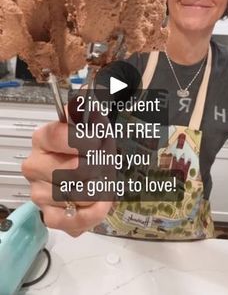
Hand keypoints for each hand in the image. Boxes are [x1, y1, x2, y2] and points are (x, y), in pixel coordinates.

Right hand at [22, 118, 113, 236]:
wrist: (94, 169)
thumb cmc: (92, 145)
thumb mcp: (94, 122)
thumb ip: (87, 108)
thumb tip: (84, 96)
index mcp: (42, 138)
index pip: (60, 136)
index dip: (87, 140)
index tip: (99, 141)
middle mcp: (34, 166)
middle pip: (74, 170)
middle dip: (99, 167)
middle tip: (103, 163)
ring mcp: (39, 193)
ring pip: (79, 195)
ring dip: (101, 188)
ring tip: (102, 180)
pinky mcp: (49, 217)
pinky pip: (73, 221)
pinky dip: (93, 213)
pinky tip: (100, 203)